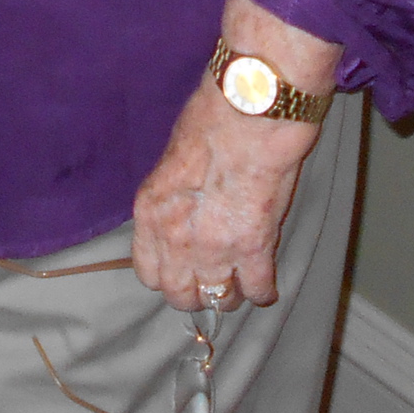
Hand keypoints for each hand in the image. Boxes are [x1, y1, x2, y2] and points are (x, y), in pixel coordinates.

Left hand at [129, 80, 313, 306]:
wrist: (248, 113)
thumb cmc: (210, 122)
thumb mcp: (170, 161)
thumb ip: (172, 198)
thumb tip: (184, 212)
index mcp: (150, 212)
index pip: (147, 272)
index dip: (167, 275)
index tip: (181, 269)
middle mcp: (176, 238)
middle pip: (179, 295)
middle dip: (195, 292)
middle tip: (210, 280)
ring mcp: (215, 248)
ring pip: (218, 299)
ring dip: (228, 295)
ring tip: (238, 284)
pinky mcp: (254, 247)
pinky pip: (256, 289)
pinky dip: (263, 292)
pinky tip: (266, 286)